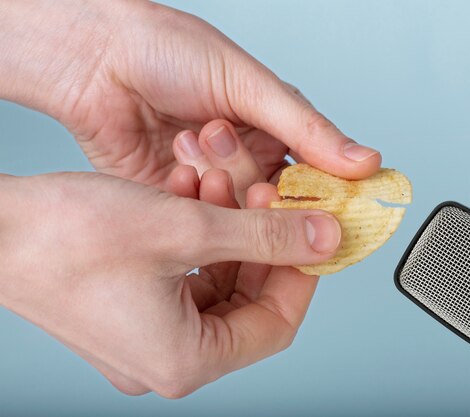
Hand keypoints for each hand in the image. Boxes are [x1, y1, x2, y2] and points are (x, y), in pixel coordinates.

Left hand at [0, 0, 380, 186]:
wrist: (93, 58)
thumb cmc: (169, 51)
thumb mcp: (249, 85)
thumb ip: (308, 130)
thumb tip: (364, 161)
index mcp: (274, 130)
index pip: (315, 178)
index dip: (323, 196)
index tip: (332, 215)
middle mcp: (245, 161)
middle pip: (274, 203)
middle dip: (255, 185)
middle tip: (244, 169)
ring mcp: (209, 184)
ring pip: (234, 214)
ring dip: (216, 184)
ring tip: (190, 139)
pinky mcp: (174, 201)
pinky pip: (195, 219)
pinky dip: (188, 198)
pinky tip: (174, 162)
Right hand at [0, 171, 339, 396]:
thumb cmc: (64, 237)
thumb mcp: (184, 228)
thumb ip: (264, 235)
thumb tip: (323, 240)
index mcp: (183, 361)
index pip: (276, 324)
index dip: (301, 272)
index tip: (311, 231)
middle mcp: (166, 358)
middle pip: (247, 299)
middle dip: (258, 238)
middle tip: (264, 191)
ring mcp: (148, 336)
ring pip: (217, 278)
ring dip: (226, 227)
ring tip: (220, 178)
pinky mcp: (133, 309)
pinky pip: (185, 274)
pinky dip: (197, 234)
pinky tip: (190, 191)